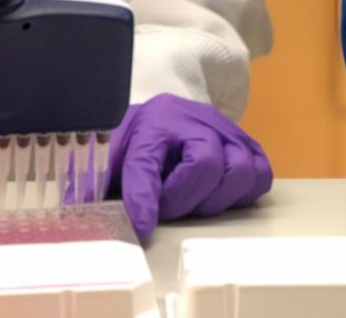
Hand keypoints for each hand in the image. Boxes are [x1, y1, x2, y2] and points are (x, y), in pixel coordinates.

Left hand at [107, 95, 272, 239]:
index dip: (143, 199)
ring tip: (196, 201)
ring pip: (242, 167)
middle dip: (187, 199)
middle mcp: (193, 119)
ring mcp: (224, 129)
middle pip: (207, 163)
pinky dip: (244, 190)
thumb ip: (94, 182)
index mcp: (152, 123)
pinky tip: (219, 194)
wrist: (158, 119)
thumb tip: (84, 211)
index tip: (142, 226)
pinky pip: (261, 171)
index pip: (147, 162)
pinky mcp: (244, 142)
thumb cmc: (135, 142)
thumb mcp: (108, 157)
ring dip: (219, 197)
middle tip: (169, 208)